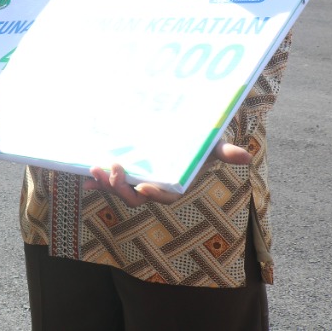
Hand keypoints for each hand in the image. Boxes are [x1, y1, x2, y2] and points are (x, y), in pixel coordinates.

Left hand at [85, 143, 250, 206]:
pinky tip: (86, 175)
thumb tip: (245, 155)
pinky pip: (109, 182)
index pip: (165, 196)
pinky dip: (97, 181)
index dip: (154, 194)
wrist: (179, 133)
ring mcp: (137, 181)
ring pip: (120, 191)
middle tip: (112, 169)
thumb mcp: (210, 143)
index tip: (142, 186)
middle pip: (137, 198)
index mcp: (175, 184)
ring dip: (106, 184)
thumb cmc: (198, 141)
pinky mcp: (124, 173)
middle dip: (122, 189)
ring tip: (95, 169)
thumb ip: (223, 151)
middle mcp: (154, 186)